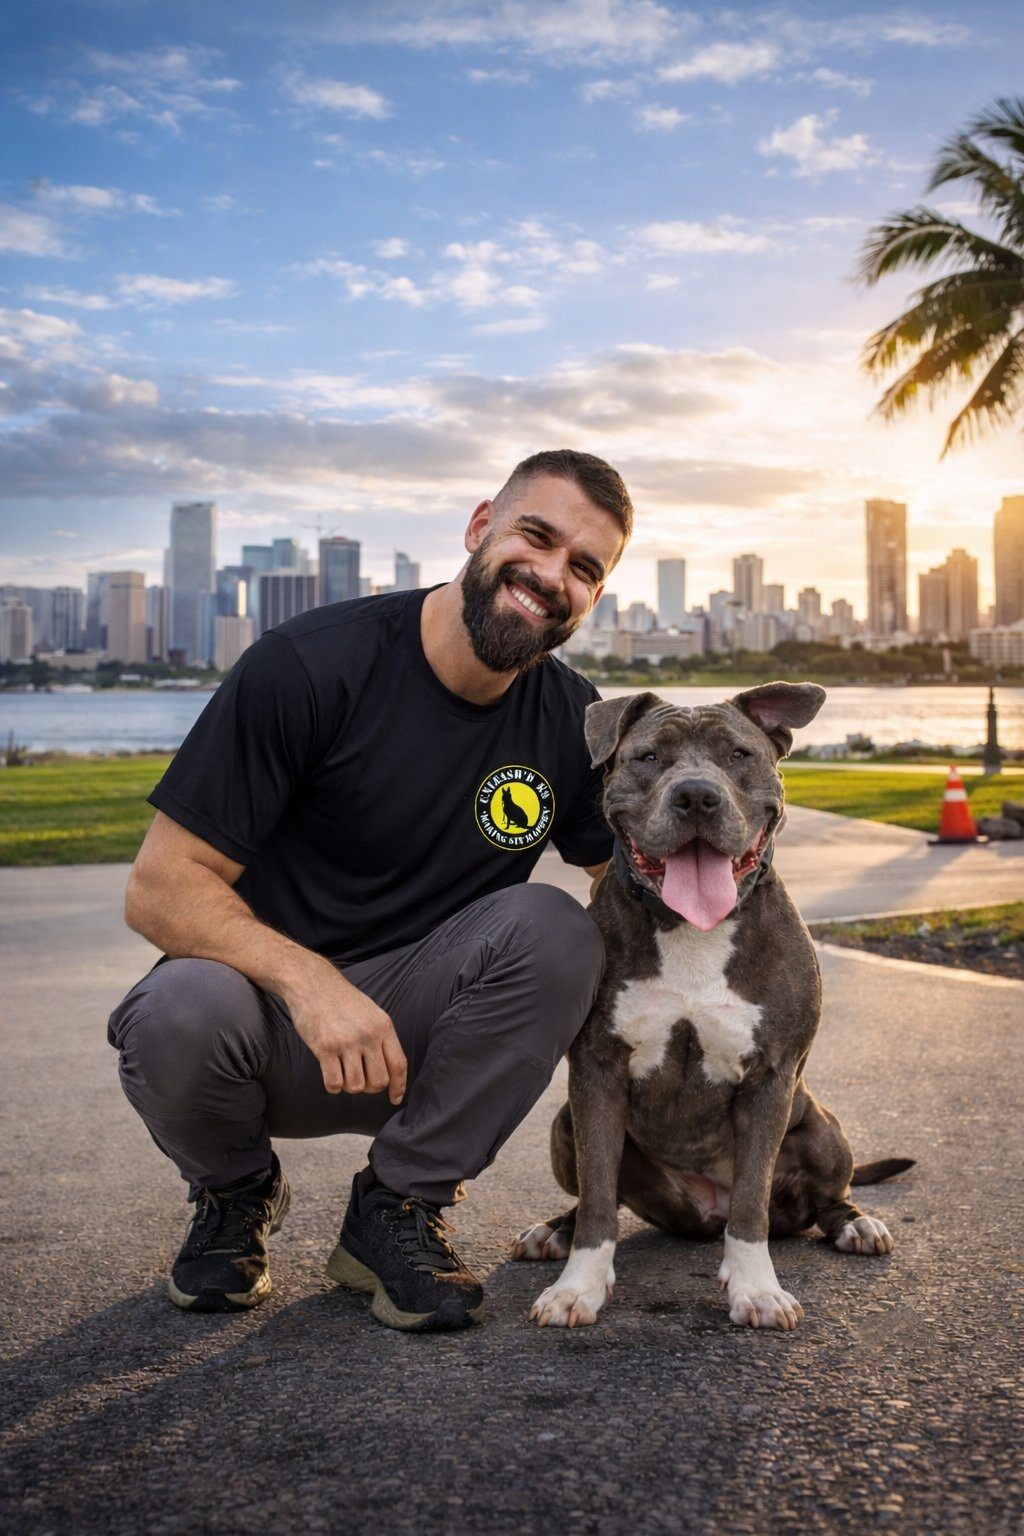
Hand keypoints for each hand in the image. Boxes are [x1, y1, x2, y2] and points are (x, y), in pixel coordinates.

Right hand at [284, 958, 406, 1103]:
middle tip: (360, 1079)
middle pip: (379, 1081)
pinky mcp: (324, 1048)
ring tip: (343, 1071)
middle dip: (370, 1087)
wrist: (313, 983)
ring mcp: (346, 1043)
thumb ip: (381, 1036)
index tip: (395, 1098)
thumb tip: (390, 1066)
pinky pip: (334, 1084)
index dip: (399, 1086)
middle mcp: (368, 1036)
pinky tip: (330, 1073)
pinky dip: (333, 1085)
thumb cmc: (341, 999)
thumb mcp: (371, 1012)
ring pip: (356, 1086)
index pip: (399, 1064)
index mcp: (383, 1026)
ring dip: (349, 1086)